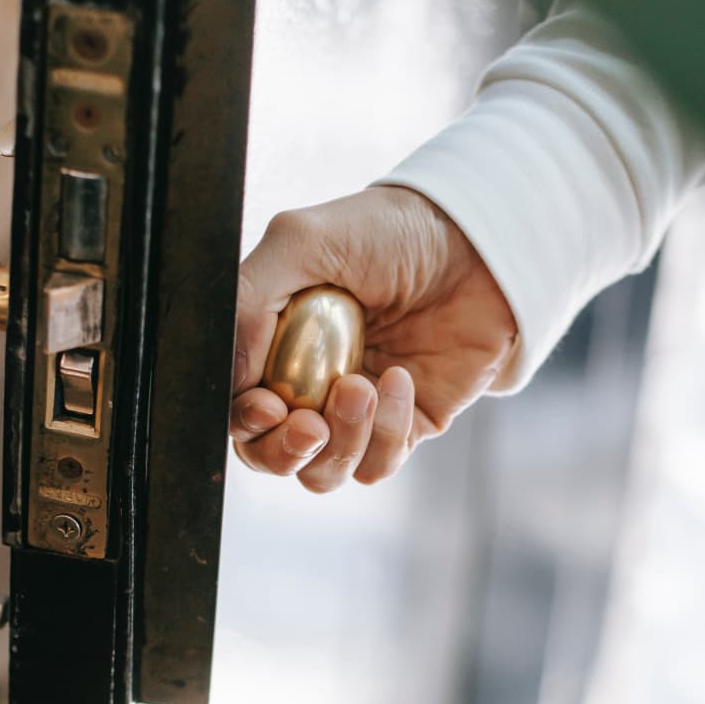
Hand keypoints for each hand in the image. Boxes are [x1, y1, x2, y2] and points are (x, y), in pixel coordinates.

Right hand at [231, 185, 516, 491]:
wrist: (475, 242)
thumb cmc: (386, 231)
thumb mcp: (303, 242)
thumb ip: (250, 300)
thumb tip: (229, 373)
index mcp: (272, 346)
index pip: (237, 408)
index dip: (244, 422)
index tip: (267, 405)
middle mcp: (307, 385)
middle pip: (270, 456)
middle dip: (282, 452)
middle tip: (308, 424)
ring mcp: (356, 412)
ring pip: (323, 472)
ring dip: (339, 441)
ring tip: (361, 387)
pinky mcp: (405, 426)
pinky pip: (379, 464)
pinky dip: (385, 432)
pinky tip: (399, 378)